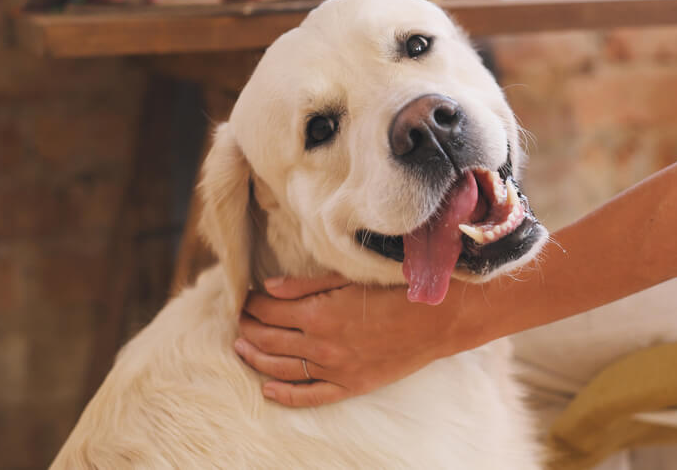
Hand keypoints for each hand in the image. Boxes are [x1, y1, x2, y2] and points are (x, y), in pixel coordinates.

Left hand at [234, 274, 467, 407]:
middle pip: (270, 339)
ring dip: (256, 358)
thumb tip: (268, 288)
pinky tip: (267, 389)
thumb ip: (305, 285)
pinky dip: (285, 395)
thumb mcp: (348, 278)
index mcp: (319, 313)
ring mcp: (336, 369)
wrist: (437, 319)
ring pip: (281, 369)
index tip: (245, 298)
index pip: (271, 310)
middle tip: (240, 319)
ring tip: (241, 347)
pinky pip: (310, 396)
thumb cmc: (395, 290)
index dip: (253, 304)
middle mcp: (322, 345)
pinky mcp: (352, 386)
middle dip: (249, 328)